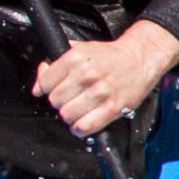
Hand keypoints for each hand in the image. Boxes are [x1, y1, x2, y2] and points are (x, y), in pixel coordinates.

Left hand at [34, 19, 178, 140]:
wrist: (139, 58)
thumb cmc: (109, 56)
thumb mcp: (80, 49)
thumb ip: (56, 63)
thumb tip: (39, 83)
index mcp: (75, 58)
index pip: (45, 83)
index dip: (44, 88)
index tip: (50, 90)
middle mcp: (86, 75)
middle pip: (55, 101)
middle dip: (59, 101)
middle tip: (68, 98)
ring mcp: (100, 92)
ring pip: (67, 115)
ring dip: (69, 115)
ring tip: (76, 109)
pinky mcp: (113, 107)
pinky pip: (85, 126)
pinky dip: (79, 129)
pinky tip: (81, 123)